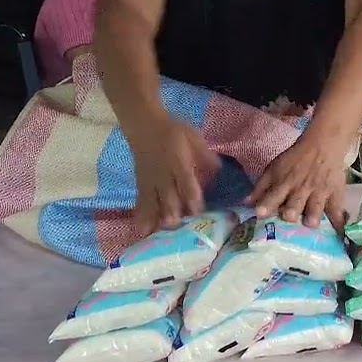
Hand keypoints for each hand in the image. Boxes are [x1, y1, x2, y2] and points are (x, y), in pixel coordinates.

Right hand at [128, 116, 219, 234]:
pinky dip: (141, 215)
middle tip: (176, 227)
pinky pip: (141, 201)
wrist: (145, 127)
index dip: (191, 195)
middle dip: (171, 211)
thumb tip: (220, 171)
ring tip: (156, 234)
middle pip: (167, 194)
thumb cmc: (174, 132)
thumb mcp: (193, 138)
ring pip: (152, 200)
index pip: (185, 180)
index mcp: (178, 160)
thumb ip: (206, 156)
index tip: (197, 210)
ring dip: (155, 217)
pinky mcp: (141, 184)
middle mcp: (163, 173)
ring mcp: (150, 180)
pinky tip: (141, 230)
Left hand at [248, 133, 351, 229]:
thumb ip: (261, 187)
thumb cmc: (296, 159)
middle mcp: (300, 190)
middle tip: (289, 217)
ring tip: (311, 223)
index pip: (273, 196)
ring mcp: (319, 193)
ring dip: (313, 215)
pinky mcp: (335, 195)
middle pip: (294, 204)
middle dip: (291, 211)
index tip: (260, 213)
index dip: (266, 204)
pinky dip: (338, 222)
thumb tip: (246, 204)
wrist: (323, 145)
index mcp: (284, 183)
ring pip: (315, 207)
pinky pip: (337, 210)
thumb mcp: (275, 168)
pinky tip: (338, 232)